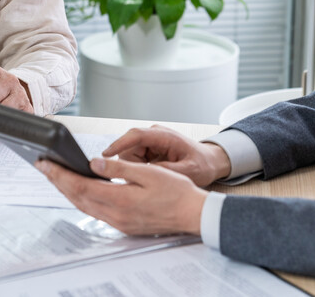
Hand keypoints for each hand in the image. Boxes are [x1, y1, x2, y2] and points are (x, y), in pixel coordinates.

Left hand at [36, 157, 207, 235]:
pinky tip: (79, 190)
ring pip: (84, 205)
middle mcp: (115, 214)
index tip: (45, 163)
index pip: (80, 186)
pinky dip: (82, 198)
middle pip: (77, 197)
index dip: (60, 174)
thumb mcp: (148, 172)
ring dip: (67, 191)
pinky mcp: (123, 224)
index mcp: (120, 200)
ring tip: (56, 176)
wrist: (192, 214)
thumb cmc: (176, 191)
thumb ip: (118, 168)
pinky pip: (95, 211)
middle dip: (58, 181)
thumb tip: (92, 163)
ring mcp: (119, 222)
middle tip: (43, 166)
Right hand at [103, 125, 231, 186]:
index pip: (136, 135)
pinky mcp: (149, 149)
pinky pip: (134, 159)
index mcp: (164, 136)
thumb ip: (166, 170)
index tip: (105, 155)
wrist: (209, 162)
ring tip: (150, 178)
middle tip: (141, 179)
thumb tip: (144, 173)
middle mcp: (155, 135)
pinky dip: (137, 169)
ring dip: (134, 168)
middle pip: (128, 147)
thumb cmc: (202, 164)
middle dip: (129, 164)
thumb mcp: (188, 171)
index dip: (118, 144)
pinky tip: (149, 177)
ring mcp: (151, 142)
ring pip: (128, 154)